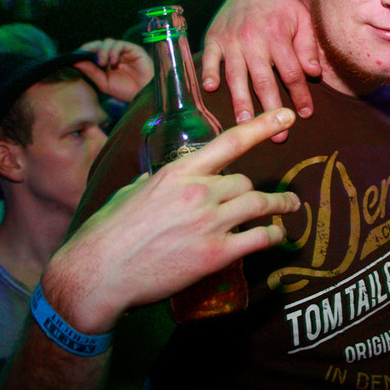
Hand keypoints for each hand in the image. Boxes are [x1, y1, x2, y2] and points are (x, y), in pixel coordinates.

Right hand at [43, 108, 301, 333]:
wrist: (97, 273)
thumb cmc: (108, 233)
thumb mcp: (133, 192)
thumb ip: (160, 184)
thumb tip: (168, 182)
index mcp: (178, 172)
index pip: (230, 142)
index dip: (262, 126)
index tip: (286, 116)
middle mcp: (199, 192)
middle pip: (244, 183)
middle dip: (252, 191)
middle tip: (264, 198)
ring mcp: (209, 223)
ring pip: (259, 205)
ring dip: (280, 205)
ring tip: (291, 206)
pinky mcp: (215, 254)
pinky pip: (258, 238)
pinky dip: (273, 235)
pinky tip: (278, 235)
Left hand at [74, 39, 153, 102]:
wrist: (145, 95)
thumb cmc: (126, 91)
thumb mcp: (104, 83)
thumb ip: (92, 72)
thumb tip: (76, 61)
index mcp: (106, 62)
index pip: (92, 51)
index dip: (83, 52)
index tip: (74, 57)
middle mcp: (114, 55)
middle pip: (98, 44)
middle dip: (90, 49)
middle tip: (86, 57)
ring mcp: (124, 52)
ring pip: (108, 42)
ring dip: (102, 51)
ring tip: (102, 63)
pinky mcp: (134, 50)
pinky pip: (120, 44)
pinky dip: (114, 51)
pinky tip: (113, 62)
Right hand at [201, 0, 319, 140]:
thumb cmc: (283, 6)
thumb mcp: (303, 19)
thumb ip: (308, 46)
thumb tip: (313, 73)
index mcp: (277, 35)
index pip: (291, 72)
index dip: (299, 95)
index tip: (305, 114)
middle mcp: (253, 40)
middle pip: (263, 80)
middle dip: (271, 110)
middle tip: (278, 135)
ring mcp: (231, 40)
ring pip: (236, 75)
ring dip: (240, 101)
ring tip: (244, 124)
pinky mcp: (214, 38)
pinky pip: (210, 58)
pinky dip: (209, 72)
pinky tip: (210, 89)